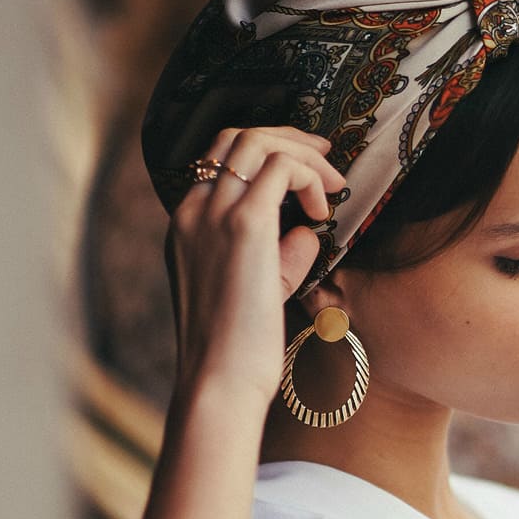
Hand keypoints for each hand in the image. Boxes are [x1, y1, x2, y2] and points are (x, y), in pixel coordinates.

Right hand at [166, 125, 345, 408]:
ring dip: (303, 154)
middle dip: (288, 138)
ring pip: (256, 141)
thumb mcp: (255, 292)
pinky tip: (322, 211)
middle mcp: (194, 212)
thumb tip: (306, 230)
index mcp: (186, 226)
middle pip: (235, 138)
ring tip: (332, 184)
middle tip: (326, 158)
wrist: (219, 381)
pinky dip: (310, 177)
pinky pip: (281, 168)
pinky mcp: (245, 226)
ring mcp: (214, 215)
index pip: (219, 160)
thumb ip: (278, 257)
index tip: (306, 168)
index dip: (266, 152)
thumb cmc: (238, 351)